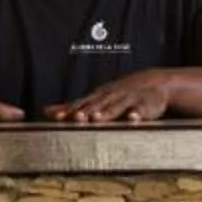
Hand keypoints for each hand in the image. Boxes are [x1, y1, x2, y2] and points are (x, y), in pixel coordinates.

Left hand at [43, 71, 176, 122]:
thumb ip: (73, 106)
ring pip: (117, 105)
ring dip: (107, 111)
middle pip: (97, 104)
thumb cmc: (119, 94)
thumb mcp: (96, 98)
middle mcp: (112, 96)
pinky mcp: (147, 104)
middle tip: (76, 118)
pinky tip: (133, 118)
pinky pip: (143, 109)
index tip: (58, 118)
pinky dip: (138, 113)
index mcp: (98, 96)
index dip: (70, 111)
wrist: (154, 82)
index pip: (82, 104)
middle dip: (87, 111)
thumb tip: (46, 111)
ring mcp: (130, 99)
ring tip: (98, 118)